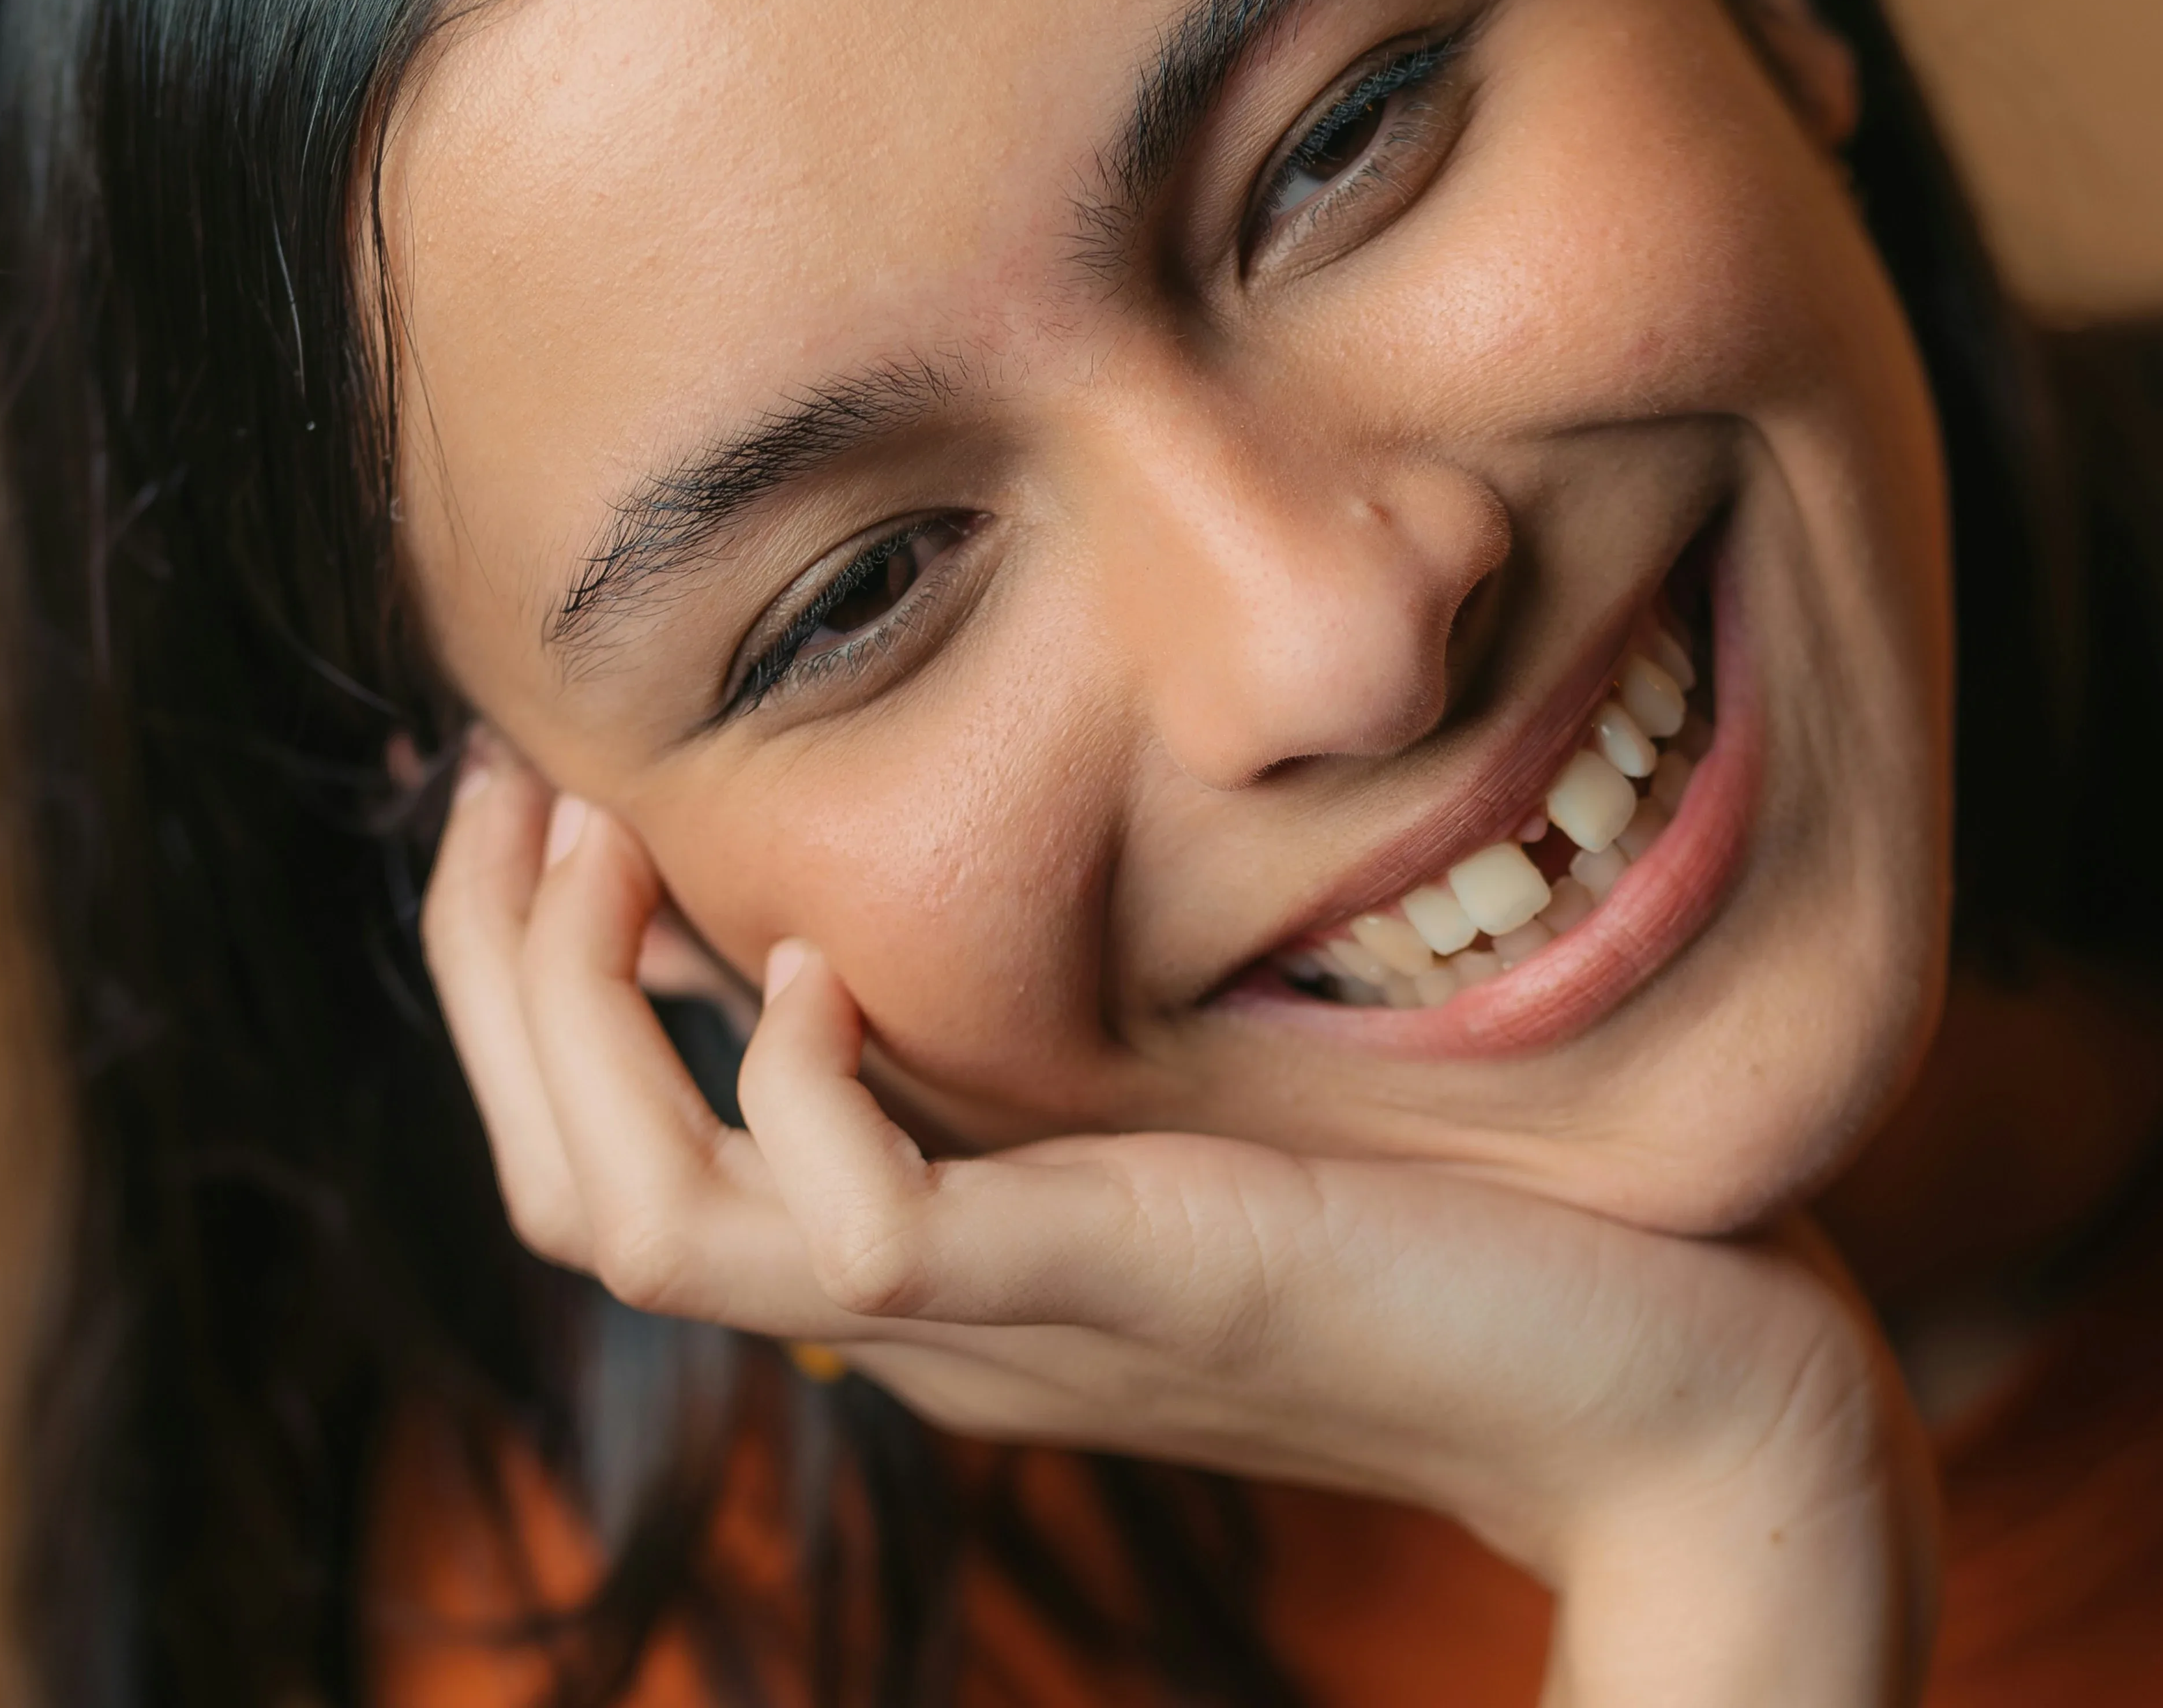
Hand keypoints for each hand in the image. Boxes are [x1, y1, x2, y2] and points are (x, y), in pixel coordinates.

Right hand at [420, 732, 1937, 1704]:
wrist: (1669, 1377)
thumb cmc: (1464, 1215)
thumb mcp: (1212, 1102)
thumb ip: (1077, 1049)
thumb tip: (968, 898)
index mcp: (928, 1261)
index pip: (617, 1152)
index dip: (525, 983)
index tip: (537, 790)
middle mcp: (916, 1311)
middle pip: (570, 1185)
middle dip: (493, 979)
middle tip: (507, 785)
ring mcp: (991, 1320)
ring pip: (634, 1219)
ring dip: (566, 1022)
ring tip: (595, 842)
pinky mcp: (1099, 1288)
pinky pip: (847, 1229)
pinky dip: (783, 1084)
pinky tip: (805, 963)